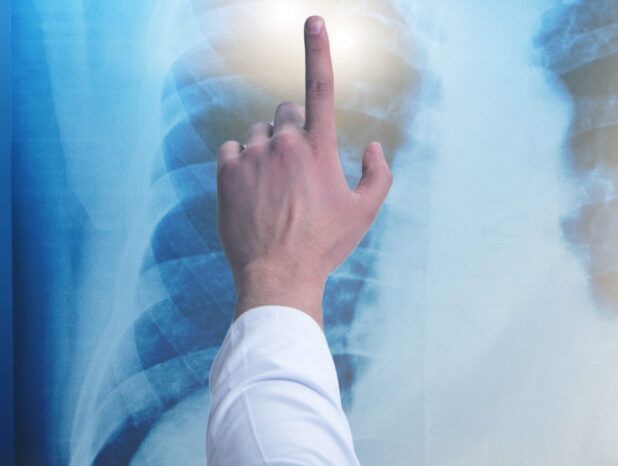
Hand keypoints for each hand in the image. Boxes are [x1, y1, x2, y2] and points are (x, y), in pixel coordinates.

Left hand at [216, 15, 391, 320]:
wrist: (277, 273)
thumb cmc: (325, 244)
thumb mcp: (365, 212)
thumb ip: (377, 174)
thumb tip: (370, 145)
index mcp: (319, 148)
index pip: (320, 88)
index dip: (318, 50)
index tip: (313, 20)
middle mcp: (283, 143)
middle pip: (285, 112)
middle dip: (293, 130)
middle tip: (299, 168)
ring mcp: (251, 155)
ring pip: (258, 133)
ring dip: (267, 150)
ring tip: (275, 189)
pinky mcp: (225, 170)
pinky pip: (233, 149)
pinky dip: (243, 163)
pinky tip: (253, 192)